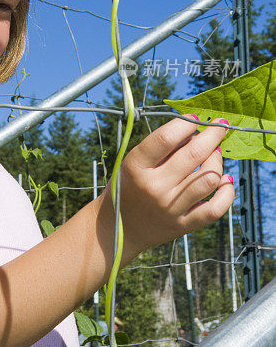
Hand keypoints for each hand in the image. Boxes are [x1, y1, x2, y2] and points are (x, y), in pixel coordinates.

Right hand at [109, 115, 234, 260]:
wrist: (119, 228)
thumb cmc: (129, 187)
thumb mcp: (133, 162)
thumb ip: (161, 147)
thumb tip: (195, 130)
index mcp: (136, 167)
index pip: (166, 138)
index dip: (186, 123)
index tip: (195, 119)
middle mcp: (154, 187)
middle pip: (193, 155)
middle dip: (212, 135)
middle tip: (219, 126)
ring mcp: (170, 208)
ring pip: (209, 178)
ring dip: (217, 160)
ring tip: (215, 153)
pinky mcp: (183, 225)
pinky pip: (215, 209)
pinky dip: (226, 192)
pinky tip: (225, 180)